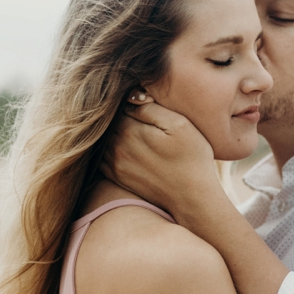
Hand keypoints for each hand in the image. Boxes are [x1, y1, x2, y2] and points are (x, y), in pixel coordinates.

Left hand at [101, 98, 221, 220]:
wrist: (191, 196)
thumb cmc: (192, 158)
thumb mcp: (180, 124)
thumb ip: (152, 109)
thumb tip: (131, 97)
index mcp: (130, 130)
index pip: (119, 105)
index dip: (130, 101)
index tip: (142, 103)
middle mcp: (117, 146)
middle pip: (109, 121)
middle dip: (119, 115)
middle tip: (138, 116)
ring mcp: (115, 163)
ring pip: (104, 138)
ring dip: (113, 131)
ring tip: (135, 131)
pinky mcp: (117, 177)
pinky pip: (102, 157)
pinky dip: (107, 149)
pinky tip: (125, 146)